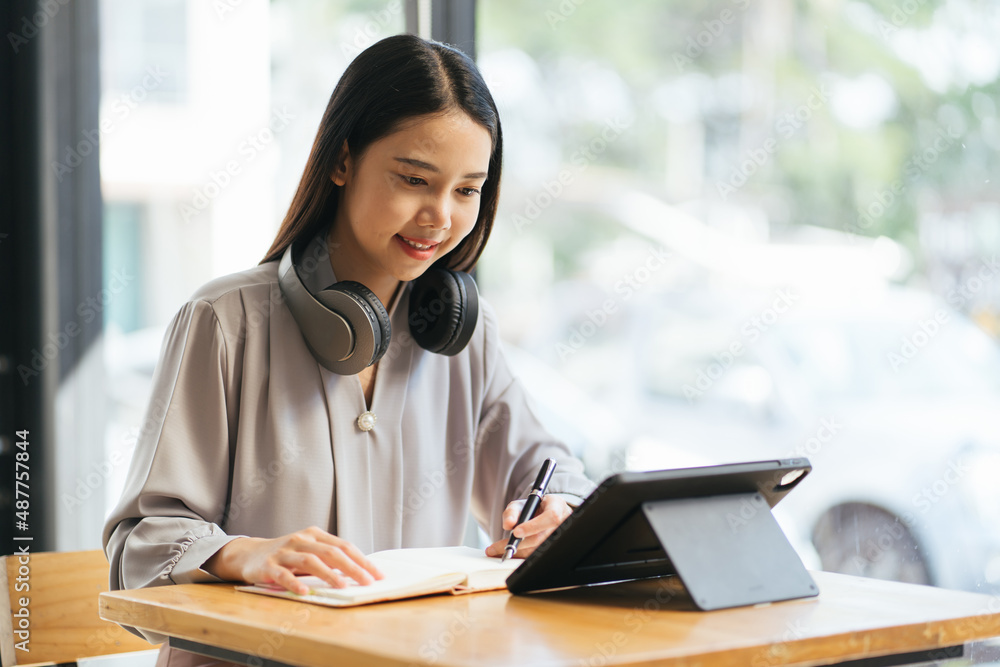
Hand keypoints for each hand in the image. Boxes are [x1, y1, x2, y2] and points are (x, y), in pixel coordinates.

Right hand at [203, 526, 383, 594]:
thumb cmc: (287, 556)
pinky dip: (294, 583)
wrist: (249, 554)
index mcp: (315, 535)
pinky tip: (304, 592)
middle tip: (368, 582)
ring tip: (342, 586)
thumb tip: (359, 571)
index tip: (377, 574)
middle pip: (331, 552)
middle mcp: (301, 540)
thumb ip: (329, 559)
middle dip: (353, 567)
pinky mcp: (268, 565)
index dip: (362, 560)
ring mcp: (284, 552)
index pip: (344, 546)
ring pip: (310, 561)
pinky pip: (283, 575)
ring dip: (328, 574)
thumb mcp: (309, 551)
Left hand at [485, 495, 572, 559]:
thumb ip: (512, 512)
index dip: (533, 526)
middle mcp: (562, 522)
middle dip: (519, 544)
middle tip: (498, 547)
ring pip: (537, 549)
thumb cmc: (534, 508)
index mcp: (557, 506)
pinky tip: (505, 554)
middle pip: (542, 538)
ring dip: (516, 552)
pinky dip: (519, 556)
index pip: (550, 517)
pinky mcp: (552, 549)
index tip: (516, 532)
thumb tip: (508, 524)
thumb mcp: (521, 504)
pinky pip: (536, 555)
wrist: (543, 514)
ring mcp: (560, 537)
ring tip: (496, 551)